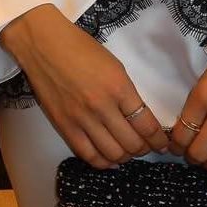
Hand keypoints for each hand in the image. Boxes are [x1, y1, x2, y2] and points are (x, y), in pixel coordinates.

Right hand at [0, 6, 170, 167]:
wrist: (42, 45)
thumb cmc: (81, 48)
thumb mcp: (115, 66)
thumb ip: (127, 93)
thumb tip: (138, 118)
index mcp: (119, 87)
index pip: (147, 125)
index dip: (159, 140)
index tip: (163, 145)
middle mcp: (102, 107)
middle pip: (132, 144)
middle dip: (145, 149)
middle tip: (147, 147)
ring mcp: (81, 119)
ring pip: (112, 153)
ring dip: (126, 157)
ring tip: (128, 152)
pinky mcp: (64, 126)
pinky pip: (88, 155)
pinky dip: (103, 162)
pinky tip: (111, 159)